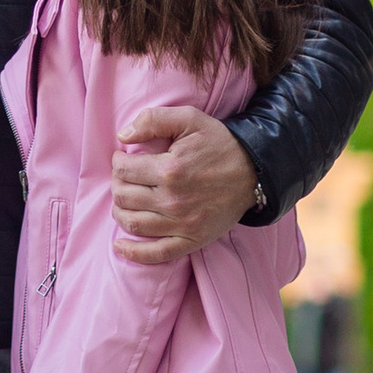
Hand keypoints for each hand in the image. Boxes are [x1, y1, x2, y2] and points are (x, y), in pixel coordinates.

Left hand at [110, 105, 257, 260]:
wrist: (254, 172)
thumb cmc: (220, 144)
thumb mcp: (190, 119)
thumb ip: (153, 120)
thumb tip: (122, 135)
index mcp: (170, 169)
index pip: (124, 170)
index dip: (118, 162)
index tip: (124, 159)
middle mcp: (173, 200)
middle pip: (124, 196)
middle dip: (118, 184)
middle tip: (125, 178)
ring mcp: (181, 224)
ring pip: (133, 223)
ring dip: (120, 211)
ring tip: (124, 200)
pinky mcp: (191, 240)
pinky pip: (156, 253)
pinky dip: (134, 252)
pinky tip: (120, 245)